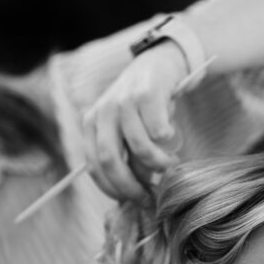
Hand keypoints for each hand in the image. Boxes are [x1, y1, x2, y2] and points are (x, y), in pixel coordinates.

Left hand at [83, 41, 188, 200]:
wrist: (161, 63)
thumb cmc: (145, 106)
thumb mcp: (126, 130)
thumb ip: (125, 156)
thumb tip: (134, 194)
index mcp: (91, 123)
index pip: (94, 167)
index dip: (113, 189)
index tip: (133, 200)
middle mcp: (103, 112)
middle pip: (110, 160)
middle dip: (131, 185)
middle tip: (150, 196)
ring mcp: (123, 101)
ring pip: (138, 147)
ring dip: (157, 164)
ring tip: (170, 165)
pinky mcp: (146, 93)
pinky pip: (157, 131)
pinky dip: (168, 142)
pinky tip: (172, 138)